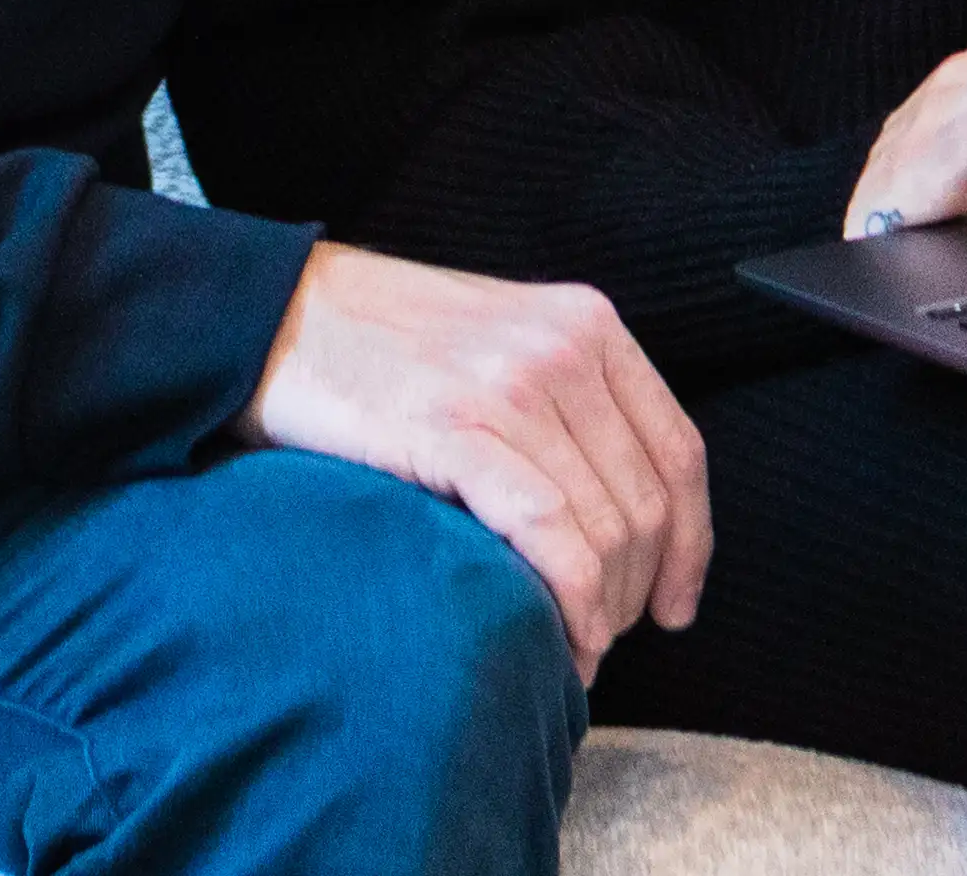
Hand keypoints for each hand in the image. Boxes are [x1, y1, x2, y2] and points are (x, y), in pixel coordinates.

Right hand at [246, 241, 714, 678]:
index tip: (674, 606)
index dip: (690, 545)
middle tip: (600, 639)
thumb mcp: (502, 342)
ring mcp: (513, 385)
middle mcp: (566, 347)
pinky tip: (557, 638)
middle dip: (636, 592)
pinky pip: (548, 533)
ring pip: (606, 529)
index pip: (680, 451)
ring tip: (573, 651)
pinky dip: (567, 602)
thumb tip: (619, 514)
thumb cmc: (382, 346)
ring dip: (601, 612)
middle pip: (649, 503)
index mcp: (588, 323)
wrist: (276, 315)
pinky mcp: (456, 428)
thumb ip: (566, 401)